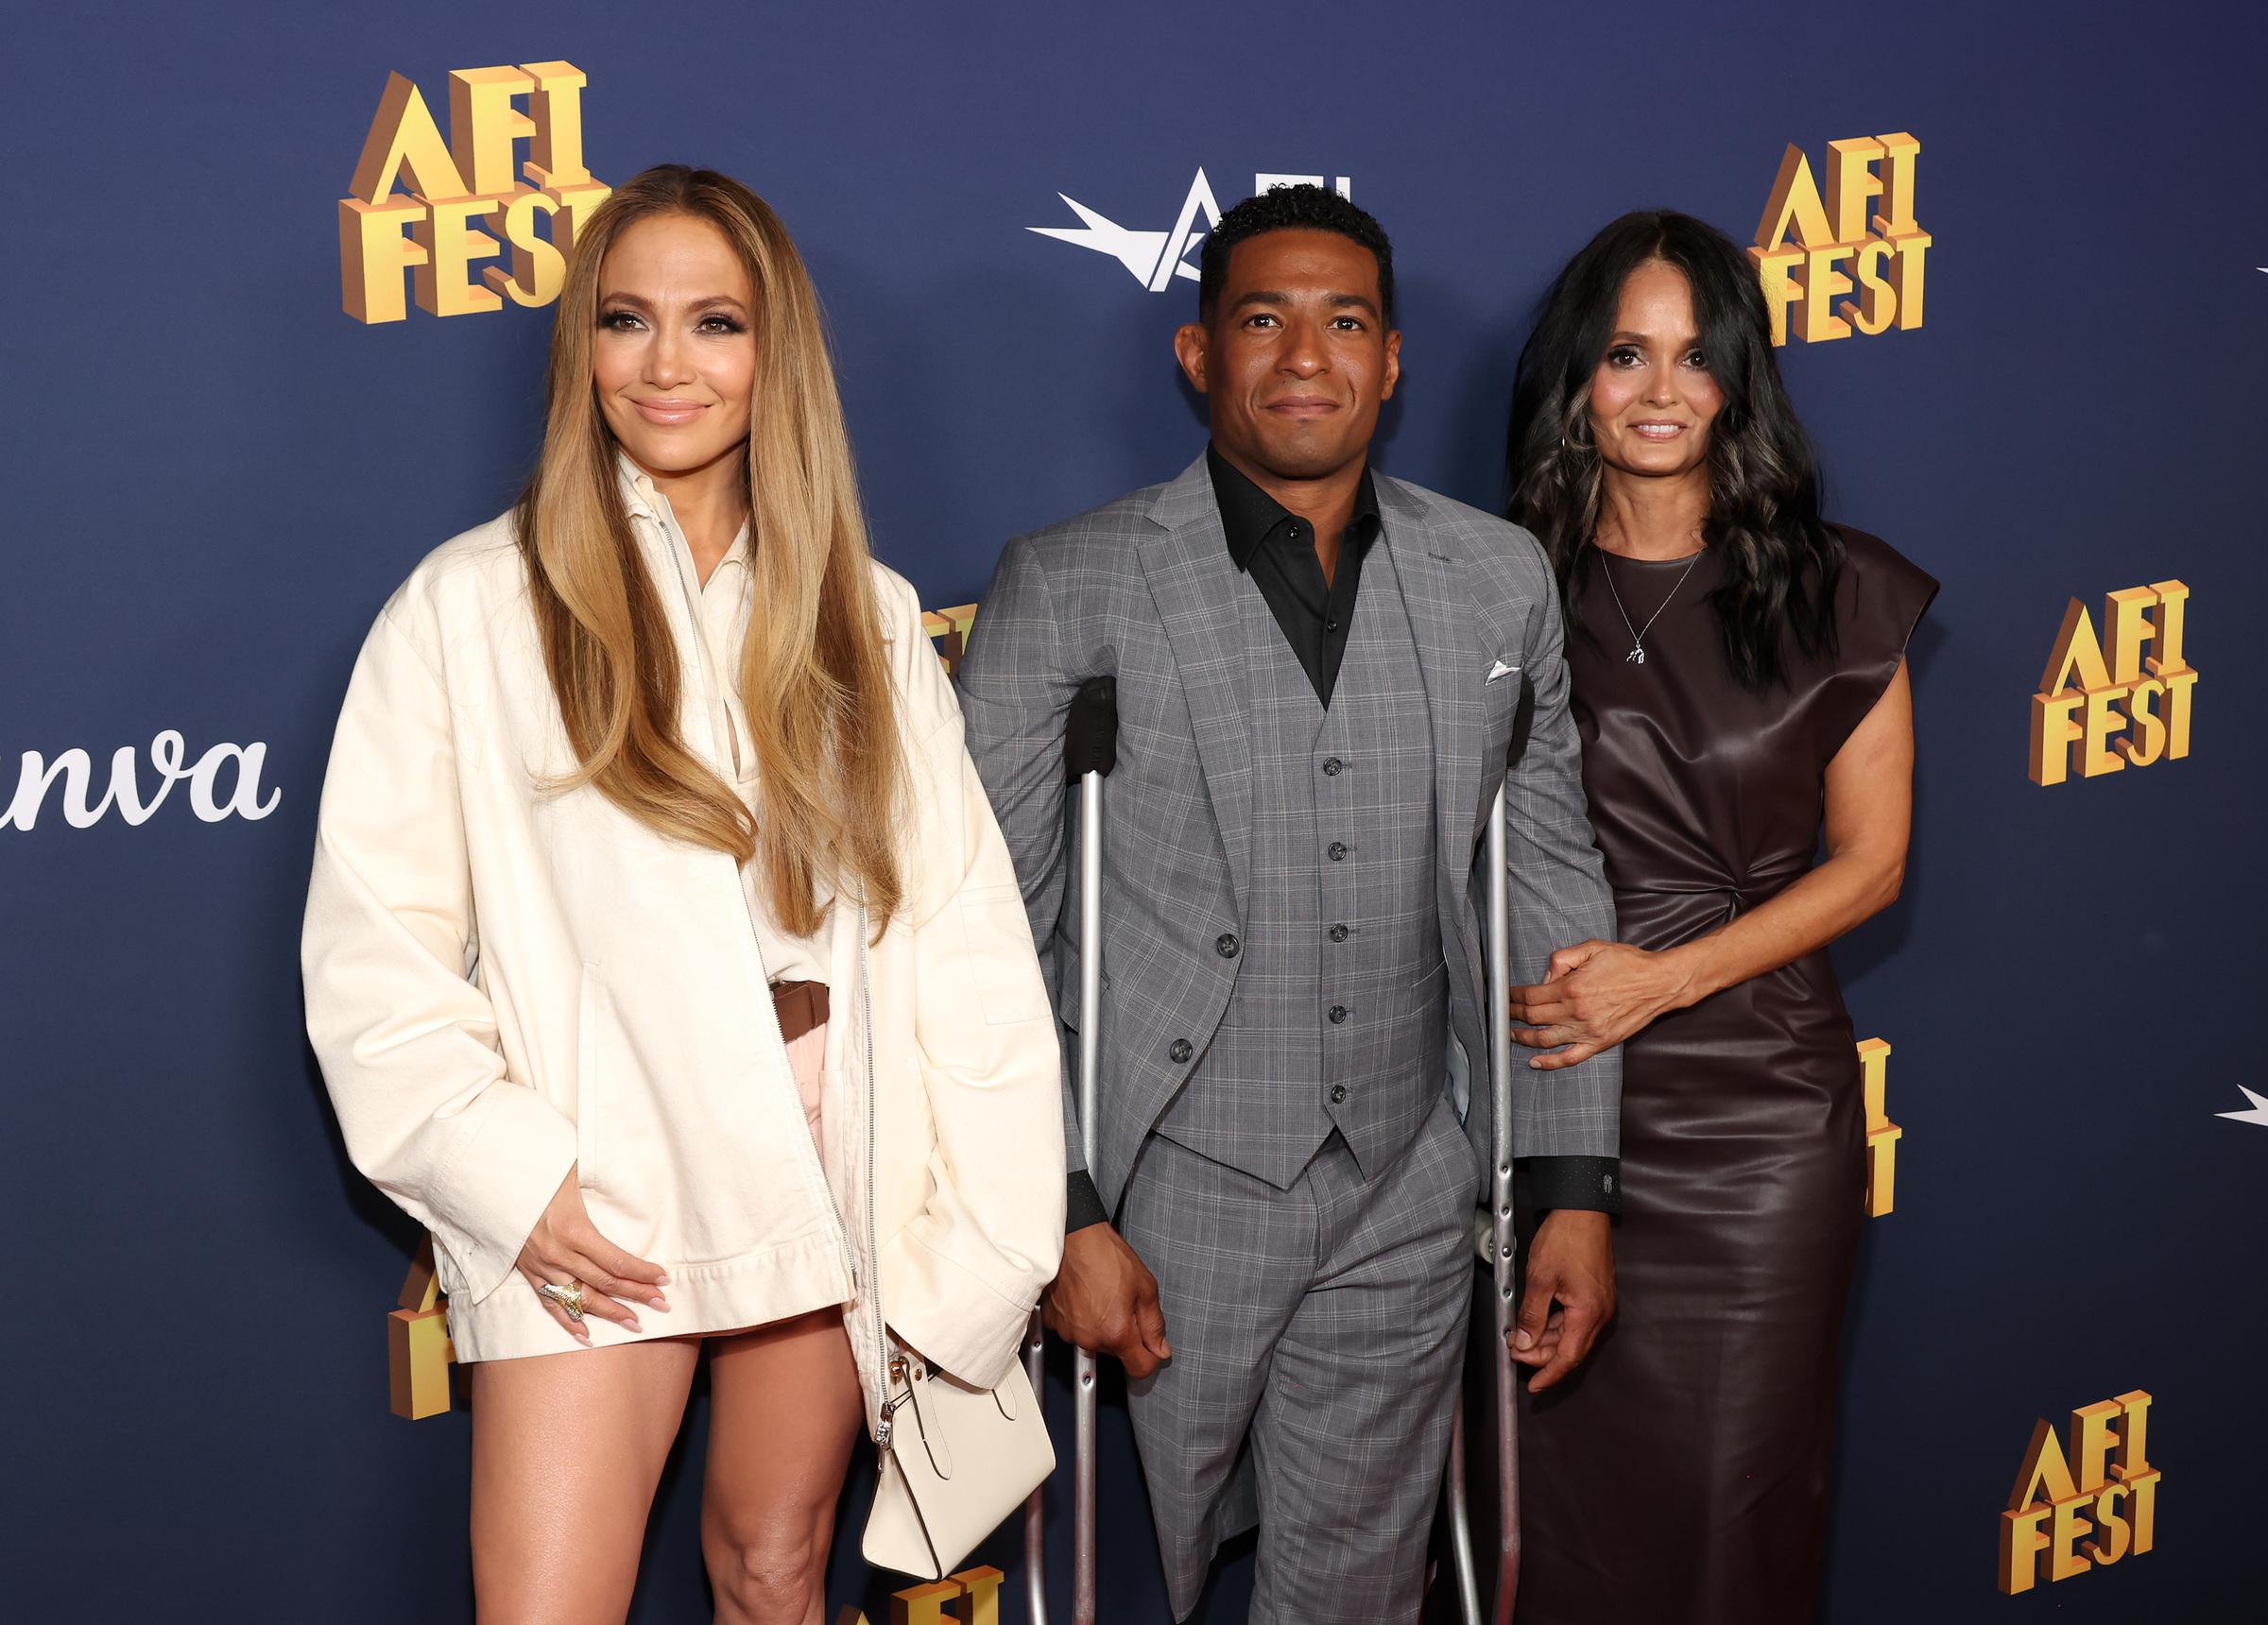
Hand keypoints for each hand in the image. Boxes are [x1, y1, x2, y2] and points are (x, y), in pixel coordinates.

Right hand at [515, 1166, 670, 1344]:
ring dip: (609, 1313)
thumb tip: (630, 1174)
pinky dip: (568, 1321)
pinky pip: (550, 1303)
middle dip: (636, 1295)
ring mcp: (541, 1267)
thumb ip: (602, 1180)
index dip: (642, 1273)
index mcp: (573, 1230)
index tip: (663, 1279)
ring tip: (634, 1323)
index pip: (615, 1261)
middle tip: (662, 1305)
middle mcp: (558, 1254)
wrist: (491, 1182)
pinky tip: (586, 1335)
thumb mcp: (574, 1171)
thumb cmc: (538, 1170)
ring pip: (580, 1298)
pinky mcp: (528, 1272)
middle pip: (604, 1283)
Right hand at [1042, 1222, 1171, 1378]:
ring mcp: (1069, 1331)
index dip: (1152, 1357)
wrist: (1073, 1236)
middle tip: (1125, 1303)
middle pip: (1118, 1353)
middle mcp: (1090, 1338)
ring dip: (1103, 1326)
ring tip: (1103, 1295)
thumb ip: (1155, 1325)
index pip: (1140, 1369)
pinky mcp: (1054, 1322)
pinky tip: (1086, 1296)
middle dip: (1126, 1334)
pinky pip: (1076, 1329)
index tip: (1152, 1345)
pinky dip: (1083, 1318)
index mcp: (1116, 1333)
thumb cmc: (1105, 1255)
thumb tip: (1161, 1348)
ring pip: (1096, 1341)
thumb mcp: (1145, 1288)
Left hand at [1509, 939, 1691, 1068]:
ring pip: (1545, 1039)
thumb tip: (1544, 975)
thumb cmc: (1628, 963)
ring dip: (1523, 1038)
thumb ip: (1562, 959)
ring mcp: (1587, 1031)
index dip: (1512, 997)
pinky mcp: (1599, 1043)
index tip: (1504, 996)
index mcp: (1572, 987)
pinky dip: (1549, 1063)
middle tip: (1501, 1013)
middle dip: (1511, 1015)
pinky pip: (1569, 1058)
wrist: (1659, 983)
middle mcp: (1576, 1011)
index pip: (1531, 996)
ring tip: (1510, 1034)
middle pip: (1533, 1018)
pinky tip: (1535, 1062)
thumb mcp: (1592, 948)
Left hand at [1509, 1209, 1613, 1391]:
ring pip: (1571, 1334)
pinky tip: (1537, 1322)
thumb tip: (1525, 1342)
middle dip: (1542, 1355)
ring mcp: (1599, 1303)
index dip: (1550, 1374)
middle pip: (1570, 1348)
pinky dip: (1555, 1324)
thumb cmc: (1566, 1238)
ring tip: (1521, 1338)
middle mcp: (1599, 1312)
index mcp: (1589, 1312)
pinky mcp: (1595, 1293)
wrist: (1582, 1209)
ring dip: (1547, 1339)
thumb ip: (1532, 1315)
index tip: (1533, 1385)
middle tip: (1516, 1352)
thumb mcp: (1541, 1278)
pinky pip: (1575, 1319)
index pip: (1568, 1357)